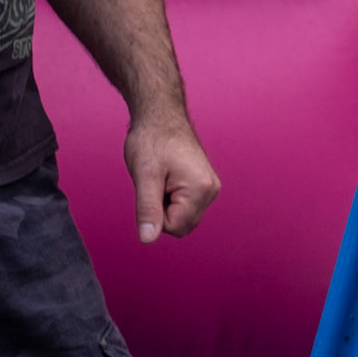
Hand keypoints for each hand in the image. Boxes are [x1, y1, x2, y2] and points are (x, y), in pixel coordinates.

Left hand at [123, 116, 220, 242]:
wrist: (161, 117)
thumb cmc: (152, 141)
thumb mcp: (145, 176)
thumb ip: (148, 210)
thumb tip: (147, 239)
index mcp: (201, 189)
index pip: (175, 227)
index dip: (155, 214)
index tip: (152, 188)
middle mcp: (212, 191)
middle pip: (182, 225)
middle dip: (162, 211)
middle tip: (156, 183)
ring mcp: (211, 188)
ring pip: (184, 217)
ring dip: (167, 205)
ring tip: (161, 179)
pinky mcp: (205, 186)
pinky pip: (187, 207)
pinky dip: (172, 200)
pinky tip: (167, 179)